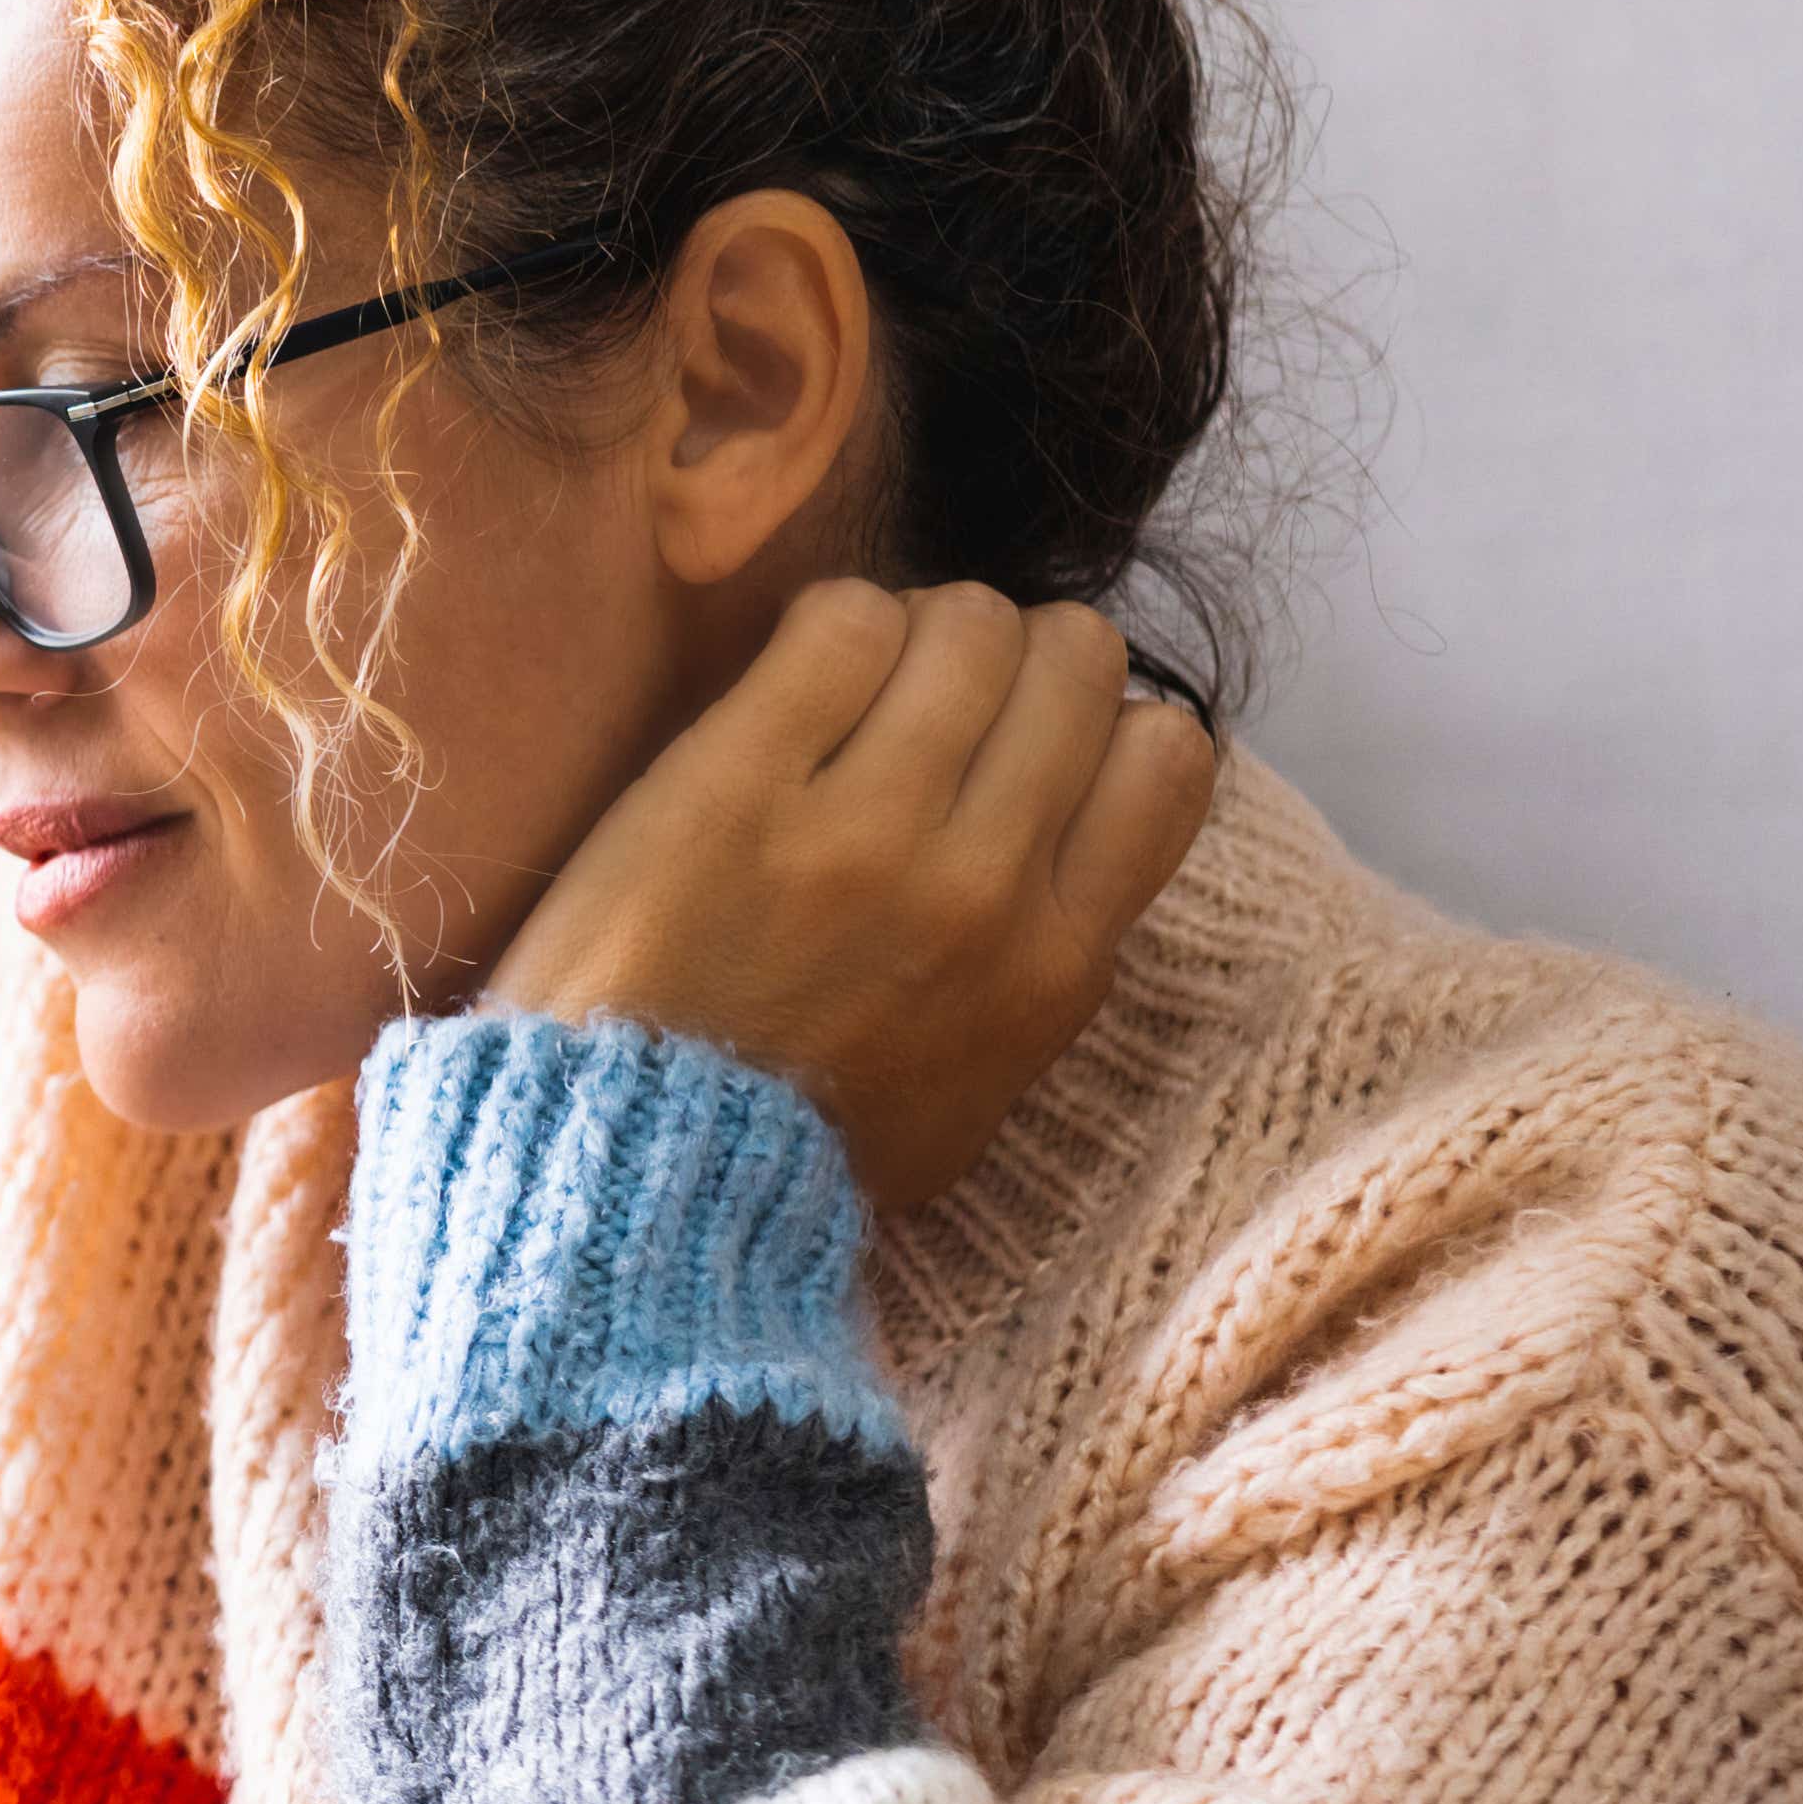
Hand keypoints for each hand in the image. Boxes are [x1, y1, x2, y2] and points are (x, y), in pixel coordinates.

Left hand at [481, 580, 1220, 1208]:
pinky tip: (790, 679)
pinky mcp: (737, 785)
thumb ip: (1042, 963)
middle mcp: (983, 886)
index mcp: (1055, 964)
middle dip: (1012, 656)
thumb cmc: (798, 1146)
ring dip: (918, 630)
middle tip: (931, 700)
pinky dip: (830, 625)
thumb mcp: (978, 1087)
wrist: (633, 1181)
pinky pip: (840, 622)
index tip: (1028, 744)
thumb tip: (1082, 839)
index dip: (1102, 720)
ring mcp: (862, 830)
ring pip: (966, 624)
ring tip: (853, 687)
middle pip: (1075, 661)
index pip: (1169, 757)